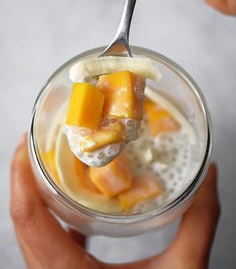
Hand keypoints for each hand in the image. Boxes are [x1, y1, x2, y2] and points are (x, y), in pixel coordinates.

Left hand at [10, 135, 219, 268]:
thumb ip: (198, 222)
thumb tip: (209, 176)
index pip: (29, 221)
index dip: (20, 178)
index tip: (24, 144)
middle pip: (23, 222)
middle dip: (24, 178)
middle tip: (35, 143)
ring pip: (31, 233)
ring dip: (34, 196)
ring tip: (45, 165)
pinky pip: (47, 243)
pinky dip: (52, 218)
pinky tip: (70, 202)